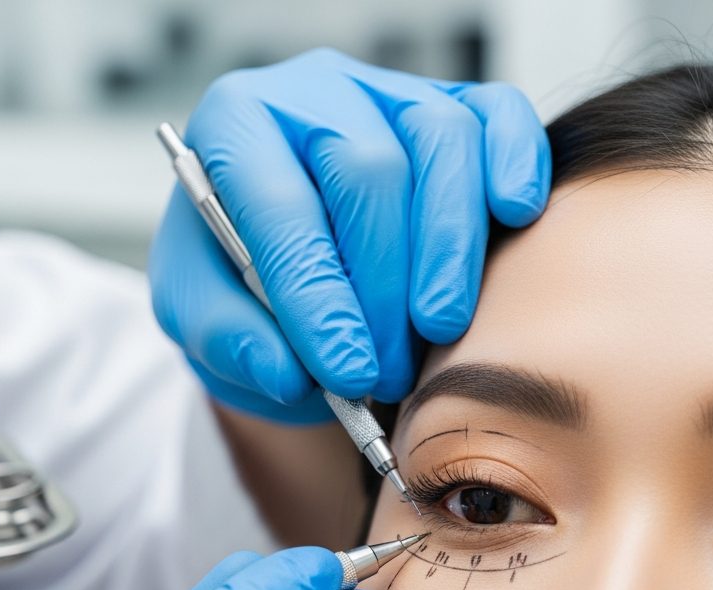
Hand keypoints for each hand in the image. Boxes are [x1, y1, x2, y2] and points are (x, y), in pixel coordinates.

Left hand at [150, 49, 549, 419]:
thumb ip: (228, 341)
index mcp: (233, 128)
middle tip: (386, 372)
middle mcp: (311, 94)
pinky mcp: (453, 106)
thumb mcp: (198, 318)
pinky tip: (511, 217)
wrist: (278, 265)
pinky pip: (499, 116)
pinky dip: (514, 164)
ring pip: (441, 142)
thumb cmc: (234, 281)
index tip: (345, 371)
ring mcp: (388, 93)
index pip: (279, 206)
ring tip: (439, 330)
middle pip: (369, 170)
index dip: (316, 295)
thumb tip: (288, 374)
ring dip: (449, 250)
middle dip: (384, 287)